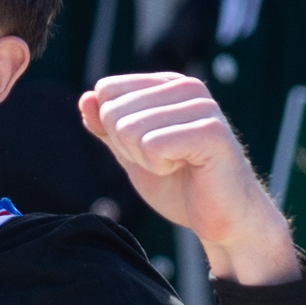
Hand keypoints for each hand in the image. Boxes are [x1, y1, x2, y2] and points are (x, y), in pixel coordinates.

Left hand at [80, 73, 299, 285]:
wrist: (220, 219)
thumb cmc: (180, 186)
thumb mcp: (132, 154)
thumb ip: (106, 128)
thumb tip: (85, 98)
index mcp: (166, 84)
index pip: (106, 91)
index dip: (114, 131)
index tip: (147, 149)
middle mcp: (185, 86)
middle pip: (113, 111)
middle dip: (128, 149)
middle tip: (164, 162)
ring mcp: (201, 106)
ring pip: (129, 129)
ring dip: (145, 161)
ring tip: (176, 166)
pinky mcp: (210, 131)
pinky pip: (152, 145)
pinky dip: (159, 167)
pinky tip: (186, 170)